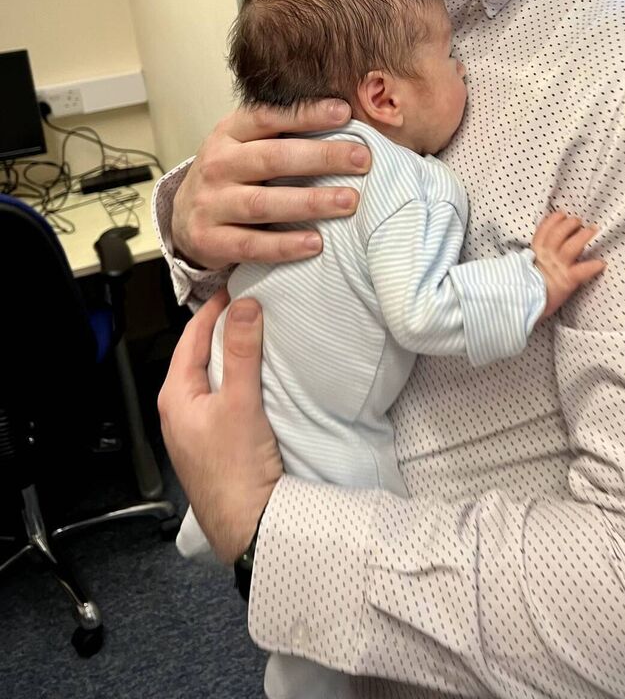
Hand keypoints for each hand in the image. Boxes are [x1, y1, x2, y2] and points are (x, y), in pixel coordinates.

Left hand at [158, 290, 282, 561]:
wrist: (249, 526)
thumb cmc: (237, 470)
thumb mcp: (240, 402)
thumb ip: (241, 352)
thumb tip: (243, 305)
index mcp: (175, 396)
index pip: (191, 336)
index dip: (214, 308)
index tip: (237, 285)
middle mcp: (180, 411)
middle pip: (200, 355)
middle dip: (224, 328)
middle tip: (252, 302)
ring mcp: (197, 428)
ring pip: (213, 376)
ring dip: (233, 354)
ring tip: (260, 331)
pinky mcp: (216, 442)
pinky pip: (225, 396)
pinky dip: (240, 378)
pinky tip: (261, 375)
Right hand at [171, 100, 370, 269]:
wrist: (184, 216)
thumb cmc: (232, 175)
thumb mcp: (245, 145)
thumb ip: (282, 134)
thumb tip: (344, 121)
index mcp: (228, 134)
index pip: (267, 117)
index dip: (305, 114)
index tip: (345, 113)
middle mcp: (216, 165)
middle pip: (271, 158)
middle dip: (321, 157)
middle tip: (362, 160)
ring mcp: (210, 204)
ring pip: (263, 203)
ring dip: (310, 202)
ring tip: (349, 201)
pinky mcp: (209, 240)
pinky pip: (252, 245)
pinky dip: (285, 245)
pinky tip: (316, 243)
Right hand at [532, 211, 604, 318]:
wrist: (523, 306)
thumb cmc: (527, 289)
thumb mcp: (527, 269)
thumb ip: (534, 259)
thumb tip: (540, 251)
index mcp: (535, 253)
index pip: (543, 231)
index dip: (553, 220)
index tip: (561, 214)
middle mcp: (546, 257)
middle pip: (558, 234)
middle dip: (569, 224)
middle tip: (578, 221)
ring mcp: (557, 268)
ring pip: (572, 246)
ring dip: (583, 236)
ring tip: (592, 229)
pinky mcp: (567, 281)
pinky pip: (582, 271)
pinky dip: (592, 266)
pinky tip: (601, 263)